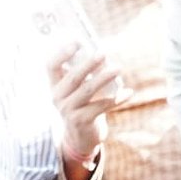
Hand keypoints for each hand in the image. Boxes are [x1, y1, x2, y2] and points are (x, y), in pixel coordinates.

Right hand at [47, 42, 122, 162]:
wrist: (80, 137)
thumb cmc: (83, 105)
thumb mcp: (79, 89)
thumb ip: (86, 72)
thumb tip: (103, 54)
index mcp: (55, 85)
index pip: (51, 66)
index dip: (61, 53)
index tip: (76, 42)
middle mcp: (58, 98)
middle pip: (73, 77)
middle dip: (88, 64)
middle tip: (103, 53)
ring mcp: (68, 111)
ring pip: (87, 90)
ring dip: (104, 78)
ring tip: (118, 68)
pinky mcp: (81, 121)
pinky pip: (101, 106)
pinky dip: (117, 99)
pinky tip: (129, 93)